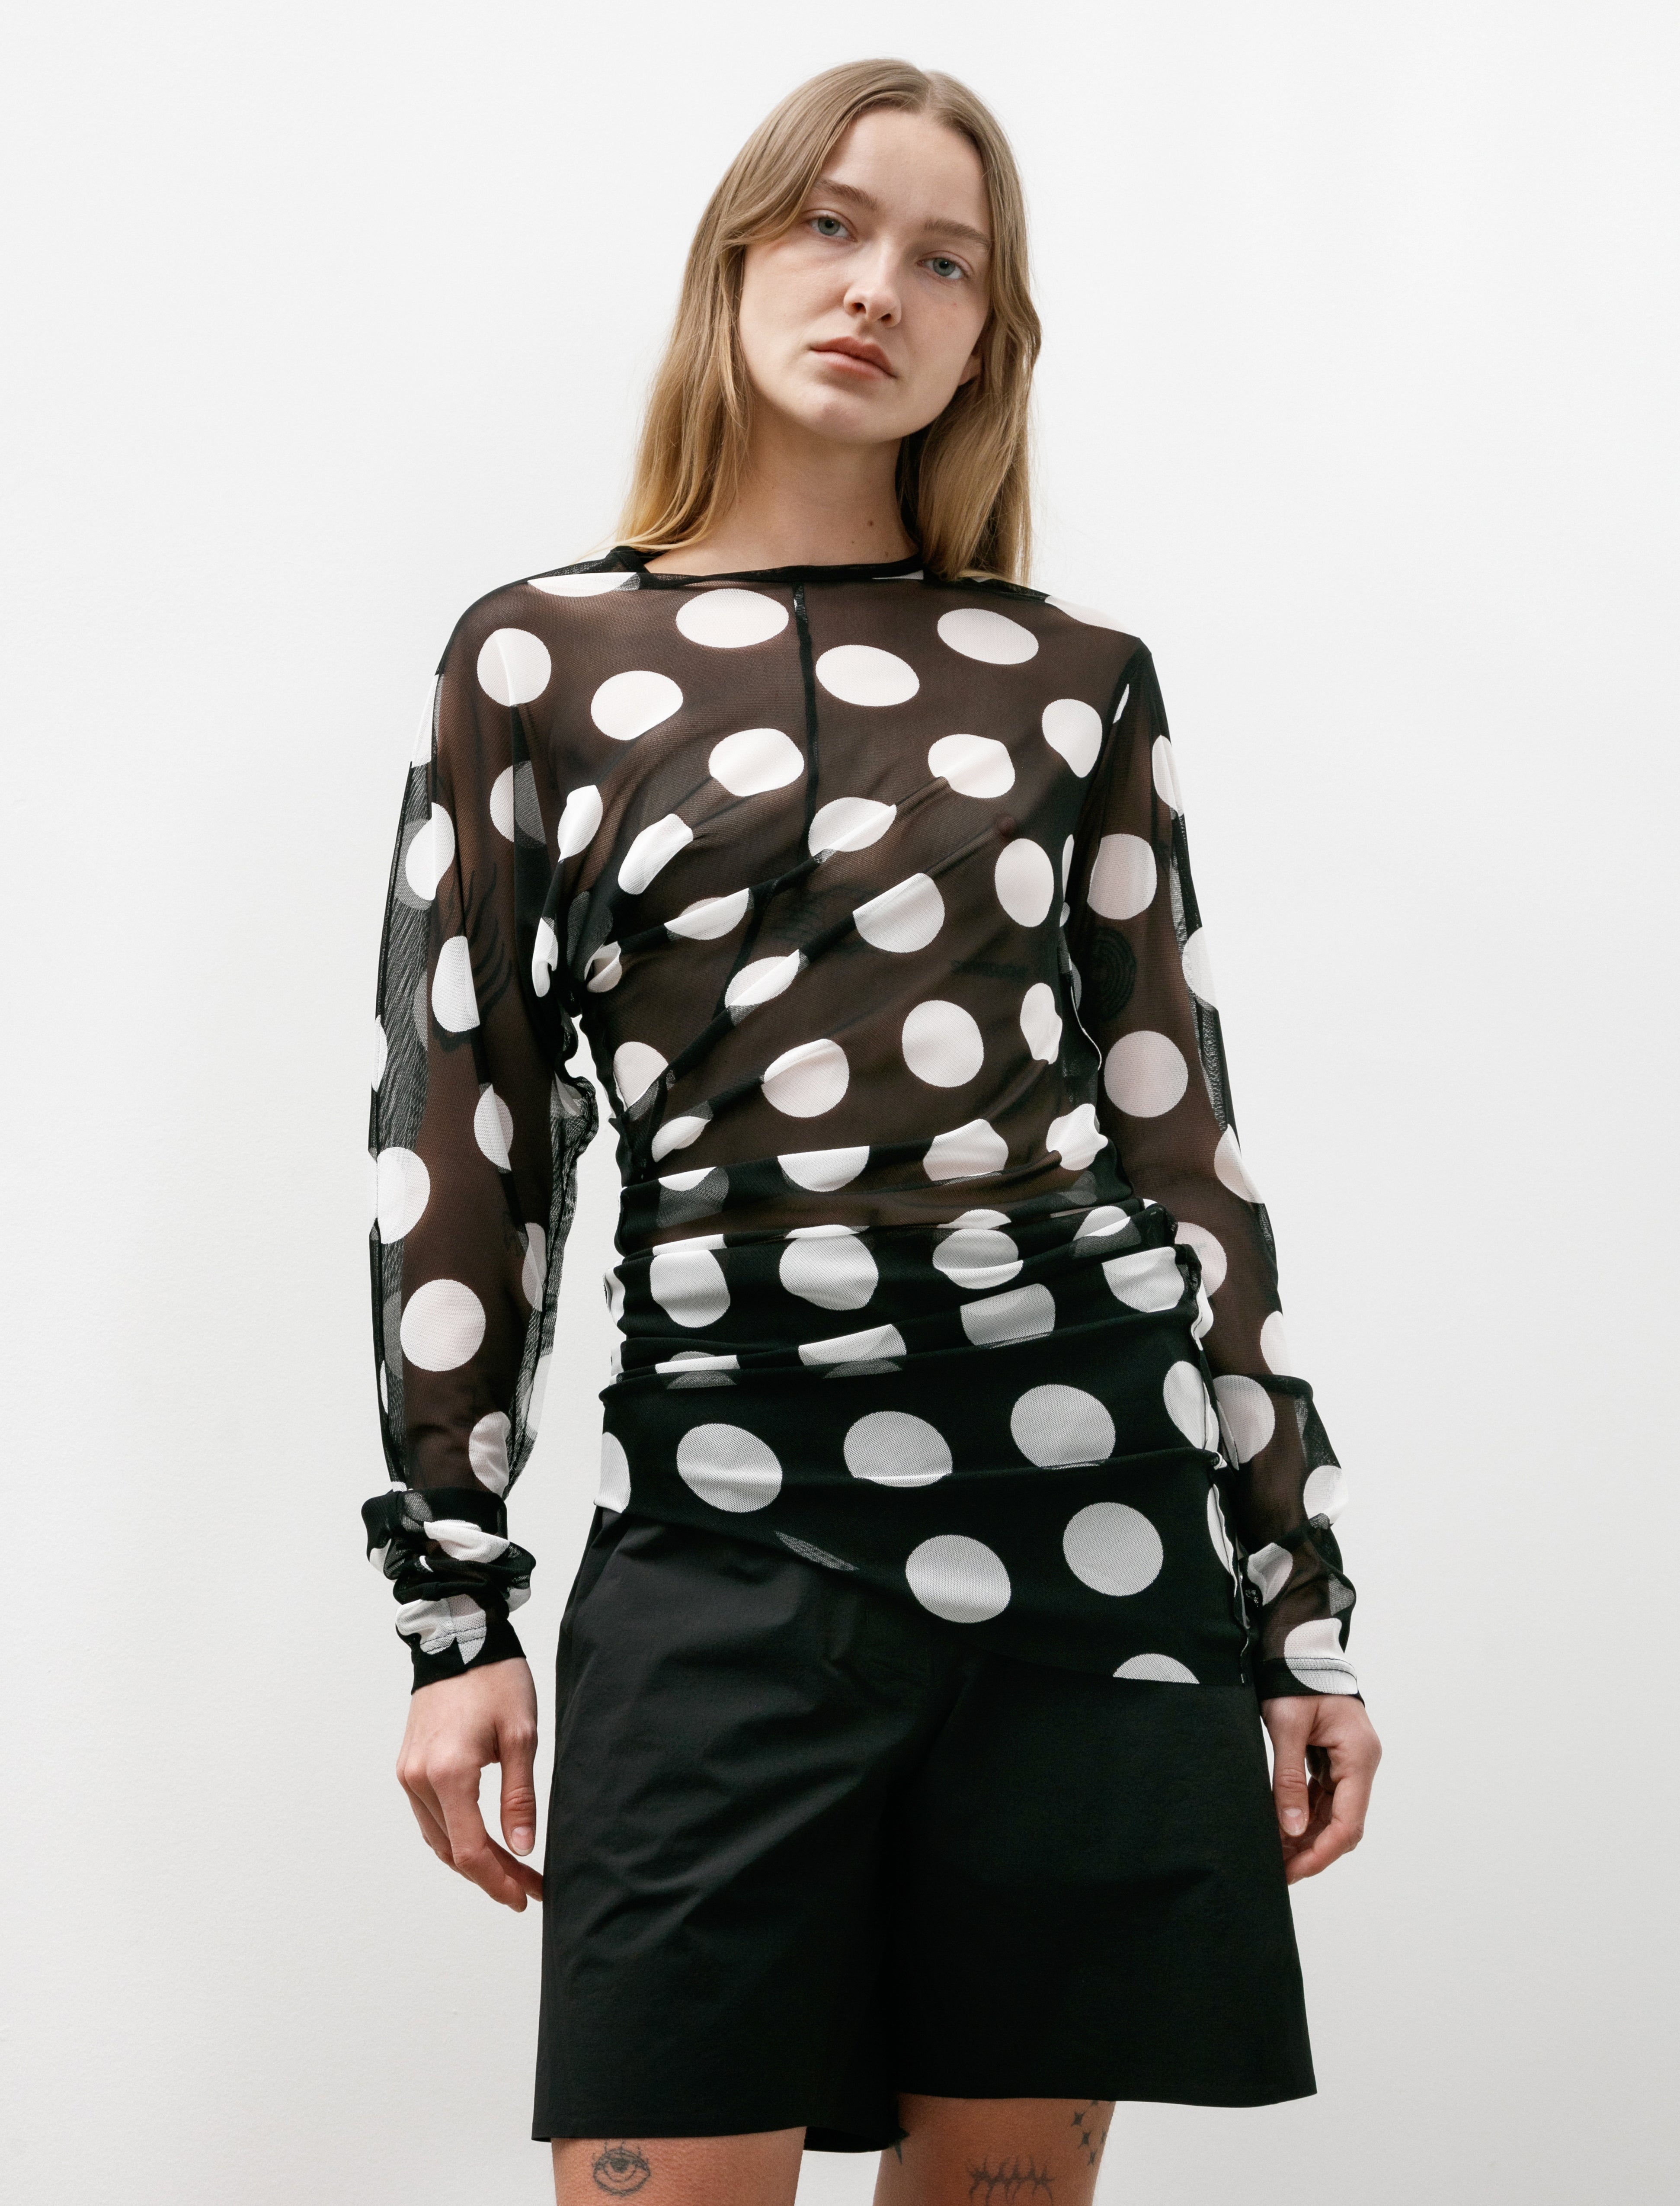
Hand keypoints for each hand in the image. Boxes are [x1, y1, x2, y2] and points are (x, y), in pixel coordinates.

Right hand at [395, 1657, 543, 1910]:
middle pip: (452, 1850)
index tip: (525, 1896)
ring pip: (437, 1837)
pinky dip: (454, 1835)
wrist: (459, 1637)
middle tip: (527, 1887)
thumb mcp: (522, 1735)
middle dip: (491, 1875)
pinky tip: (482, 1840)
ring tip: (512, 1871)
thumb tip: (522, 1847)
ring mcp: (408, 1773)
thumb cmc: (496, 1680)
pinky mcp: (408, 1765)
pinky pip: (429, 1816)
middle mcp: (418, 1778)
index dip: (498, 1880)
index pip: (470, 1849)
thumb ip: (520, 1796)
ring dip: (472, 1859)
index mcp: (448, 1773)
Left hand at [1260, 1693, 1381, 1882]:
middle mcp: (1361, 1763)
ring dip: (1306, 1835)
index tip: (1296, 1871)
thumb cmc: (1295, 1680)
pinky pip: (1324, 1797)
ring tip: (1275, 1855)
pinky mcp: (1335, 1760)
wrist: (1299, 1649)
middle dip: (1312, 1849)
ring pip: (1333, 1814)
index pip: (1348, 1821)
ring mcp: (1349, 1762)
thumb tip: (1289, 1828)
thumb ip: (1288, 1778)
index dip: (1323, 1851)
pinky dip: (1304, 1815)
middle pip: (1344, 1823)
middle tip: (1279, 1870)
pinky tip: (1281, 1829)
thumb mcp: (1286, 1727)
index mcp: (1358, 1756)